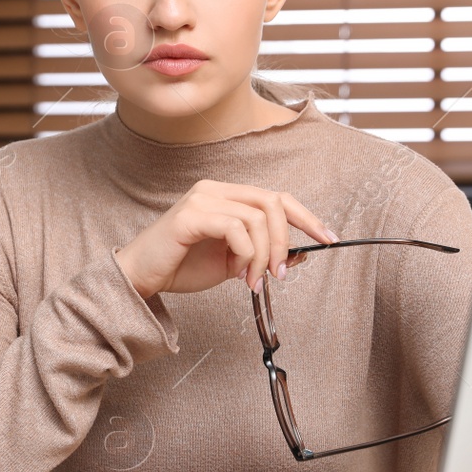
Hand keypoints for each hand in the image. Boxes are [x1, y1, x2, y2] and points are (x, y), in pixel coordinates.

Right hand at [114, 179, 338, 300]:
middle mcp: (215, 190)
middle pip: (273, 202)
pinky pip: (235, 228)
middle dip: (285, 240)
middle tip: (281, 274)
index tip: (329, 239)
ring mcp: (202, 199)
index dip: (307, 216)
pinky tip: (237, 274)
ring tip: (254, 281)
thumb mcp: (233, 263)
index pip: (276, 197)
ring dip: (263, 255)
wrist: (141, 277)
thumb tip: (301, 253)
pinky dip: (245, 254)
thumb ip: (261, 253)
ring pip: (257, 217)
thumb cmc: (181, 267)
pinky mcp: (191, 215)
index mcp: (226, 196)